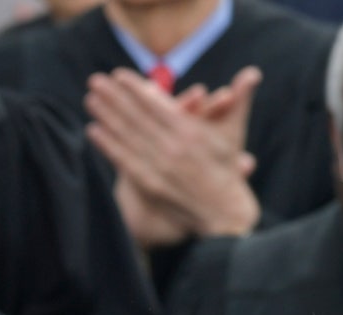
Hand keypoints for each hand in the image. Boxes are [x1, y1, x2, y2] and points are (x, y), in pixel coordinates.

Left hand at [85, 68, 260, 246]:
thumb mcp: (235, 134)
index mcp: (191, 132)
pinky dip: (108, 145)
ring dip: (106, 116)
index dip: (135, 88)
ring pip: (127, 136)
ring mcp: (159, 166)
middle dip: (114, 97)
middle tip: (94, 80)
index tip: (118, 75)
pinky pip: (124, 160)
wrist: (223, 213)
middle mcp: (173, 147)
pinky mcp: (149, 184)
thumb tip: (252, 73)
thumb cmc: (227, 170)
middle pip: (136, 117)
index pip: (156, 104)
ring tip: (90, 99)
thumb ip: (239, 101)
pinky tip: (93, 130)